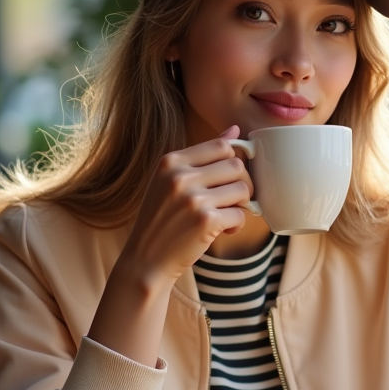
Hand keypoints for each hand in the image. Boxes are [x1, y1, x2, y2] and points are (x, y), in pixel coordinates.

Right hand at [118, 125, 254, 285]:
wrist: (146, 259)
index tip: (230, 177)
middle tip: (232, 199)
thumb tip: (235, 130)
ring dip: (241, 204)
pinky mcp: (205, 222)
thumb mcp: (170, 181)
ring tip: (227, 215)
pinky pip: (240, 214)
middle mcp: (180, 176)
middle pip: (236, 165)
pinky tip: (223, 230)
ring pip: (242, 189)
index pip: (221, 146)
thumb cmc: (162, 219)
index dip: (234, 161)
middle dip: (242, 183)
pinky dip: (237, 224)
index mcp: (170, 161)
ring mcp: (193, 199)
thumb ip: (201, 156)